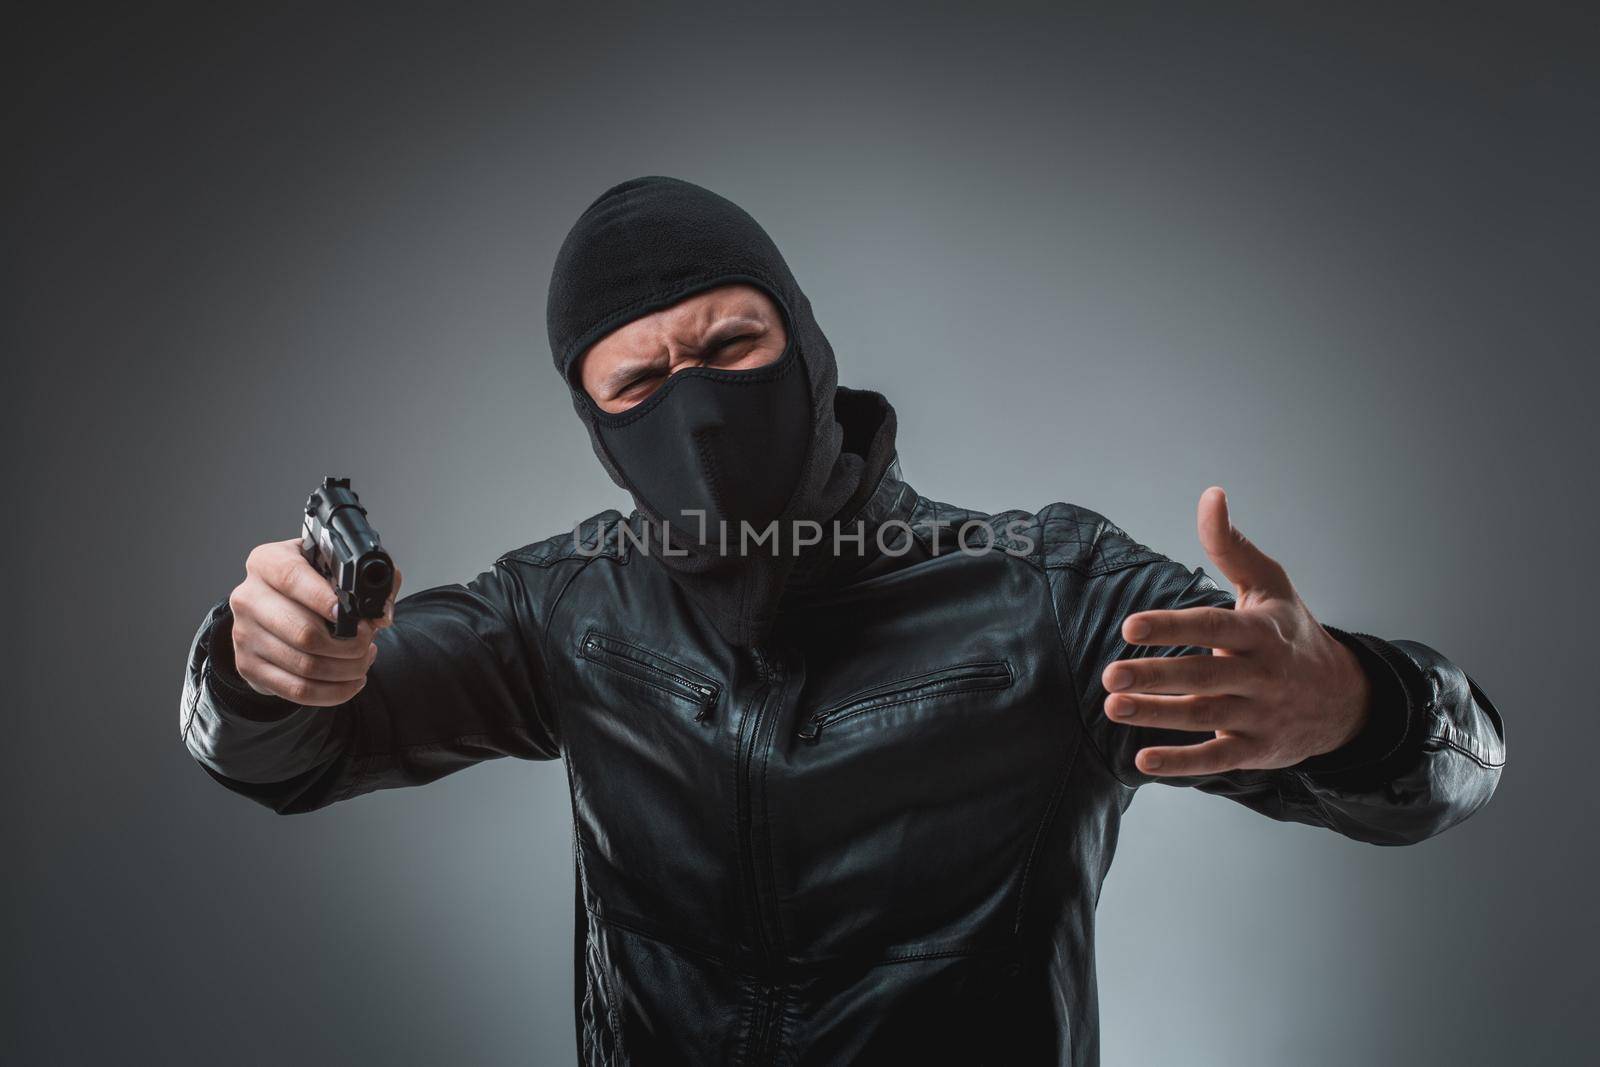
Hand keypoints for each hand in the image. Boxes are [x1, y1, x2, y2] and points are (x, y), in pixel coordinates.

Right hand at [227, 538, 402, 706]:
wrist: (276, 607)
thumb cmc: (311, 584)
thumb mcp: (335, 567)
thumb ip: (367, 580)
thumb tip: (381, 614)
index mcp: (268, 562)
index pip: (292, 578)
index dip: (323, 598)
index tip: (350, 614)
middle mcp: (249, 597)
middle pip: (303, 632)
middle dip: (348, 644)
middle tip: (367, 641)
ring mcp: (244, 634)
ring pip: (305, 666)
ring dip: (346, 669)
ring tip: (363, 659)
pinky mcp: (248, 666)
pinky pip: (297, 690)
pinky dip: (334, 691)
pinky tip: (351, 680)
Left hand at [1101, 487, 1371, 776]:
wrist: (1345, 699)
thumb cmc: (1292, 632)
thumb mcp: (1270, 585)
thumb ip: (1231, 546)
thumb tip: (1211, 494)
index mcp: (1261, 631)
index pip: (1211, 627)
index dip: (1172, 627)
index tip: (1130, 625)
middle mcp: (1262, 675)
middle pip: (1203, 676)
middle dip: (1155, 676)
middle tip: (1109, 674)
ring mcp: (1261, 715)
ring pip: (1204, 717)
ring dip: (1157, 715)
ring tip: (1113, 706)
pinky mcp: (1258, 750)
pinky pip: (1217, 758)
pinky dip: (1181, 764)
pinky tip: (1143, 761)